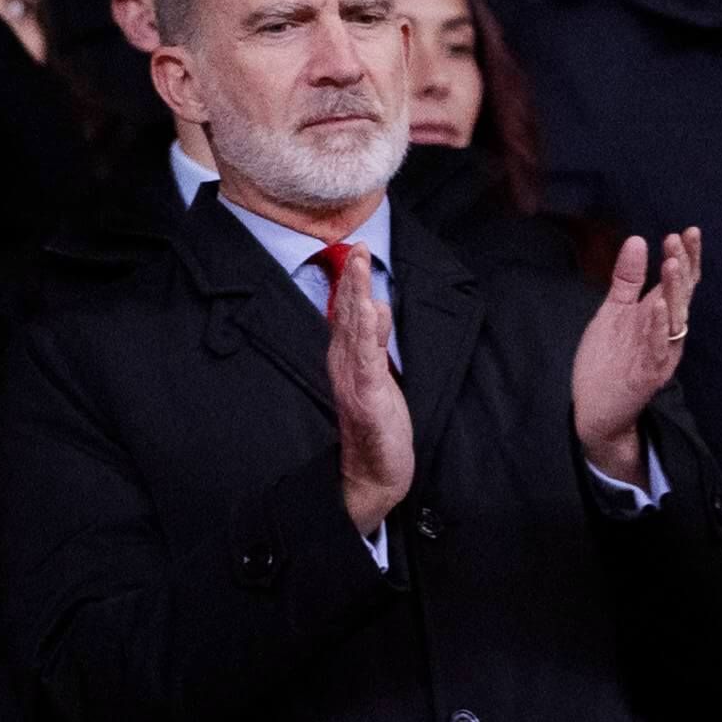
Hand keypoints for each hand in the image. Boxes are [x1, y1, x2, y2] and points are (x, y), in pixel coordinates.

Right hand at [326, 242, 412, 536]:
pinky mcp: (367, 400)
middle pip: (347, 316)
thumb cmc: (377, 426)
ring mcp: (353, 382)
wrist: (374, 475)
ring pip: (354, 333)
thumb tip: (376, 306)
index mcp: (346, 360)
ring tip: (360, 267)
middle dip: (353, 280)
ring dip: (356, 298)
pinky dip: (369, 337)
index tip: (358, 249)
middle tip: (358, 246)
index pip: (347, 314)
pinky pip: (368, 363)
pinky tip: (372, 313)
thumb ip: (373, 343)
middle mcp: (343, 367)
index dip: (352, 281)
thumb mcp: (377, 377)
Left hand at [569, 229, 700, 486]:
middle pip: (682, 296)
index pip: (680, 282)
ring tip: (672, 264)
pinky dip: (658, 327)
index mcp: (658, 315)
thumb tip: (638, 240)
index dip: (686, 257)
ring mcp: (660, 354)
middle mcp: (667, 333)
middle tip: (679, 239)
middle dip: (682, 267)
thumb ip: (627, 279)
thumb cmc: (608, 360)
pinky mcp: (649, 375)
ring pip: (674, 319)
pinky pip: (658, 348)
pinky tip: (656, 306)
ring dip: (674, 292)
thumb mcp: (613, 311)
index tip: (687, 231)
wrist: (596, 409)